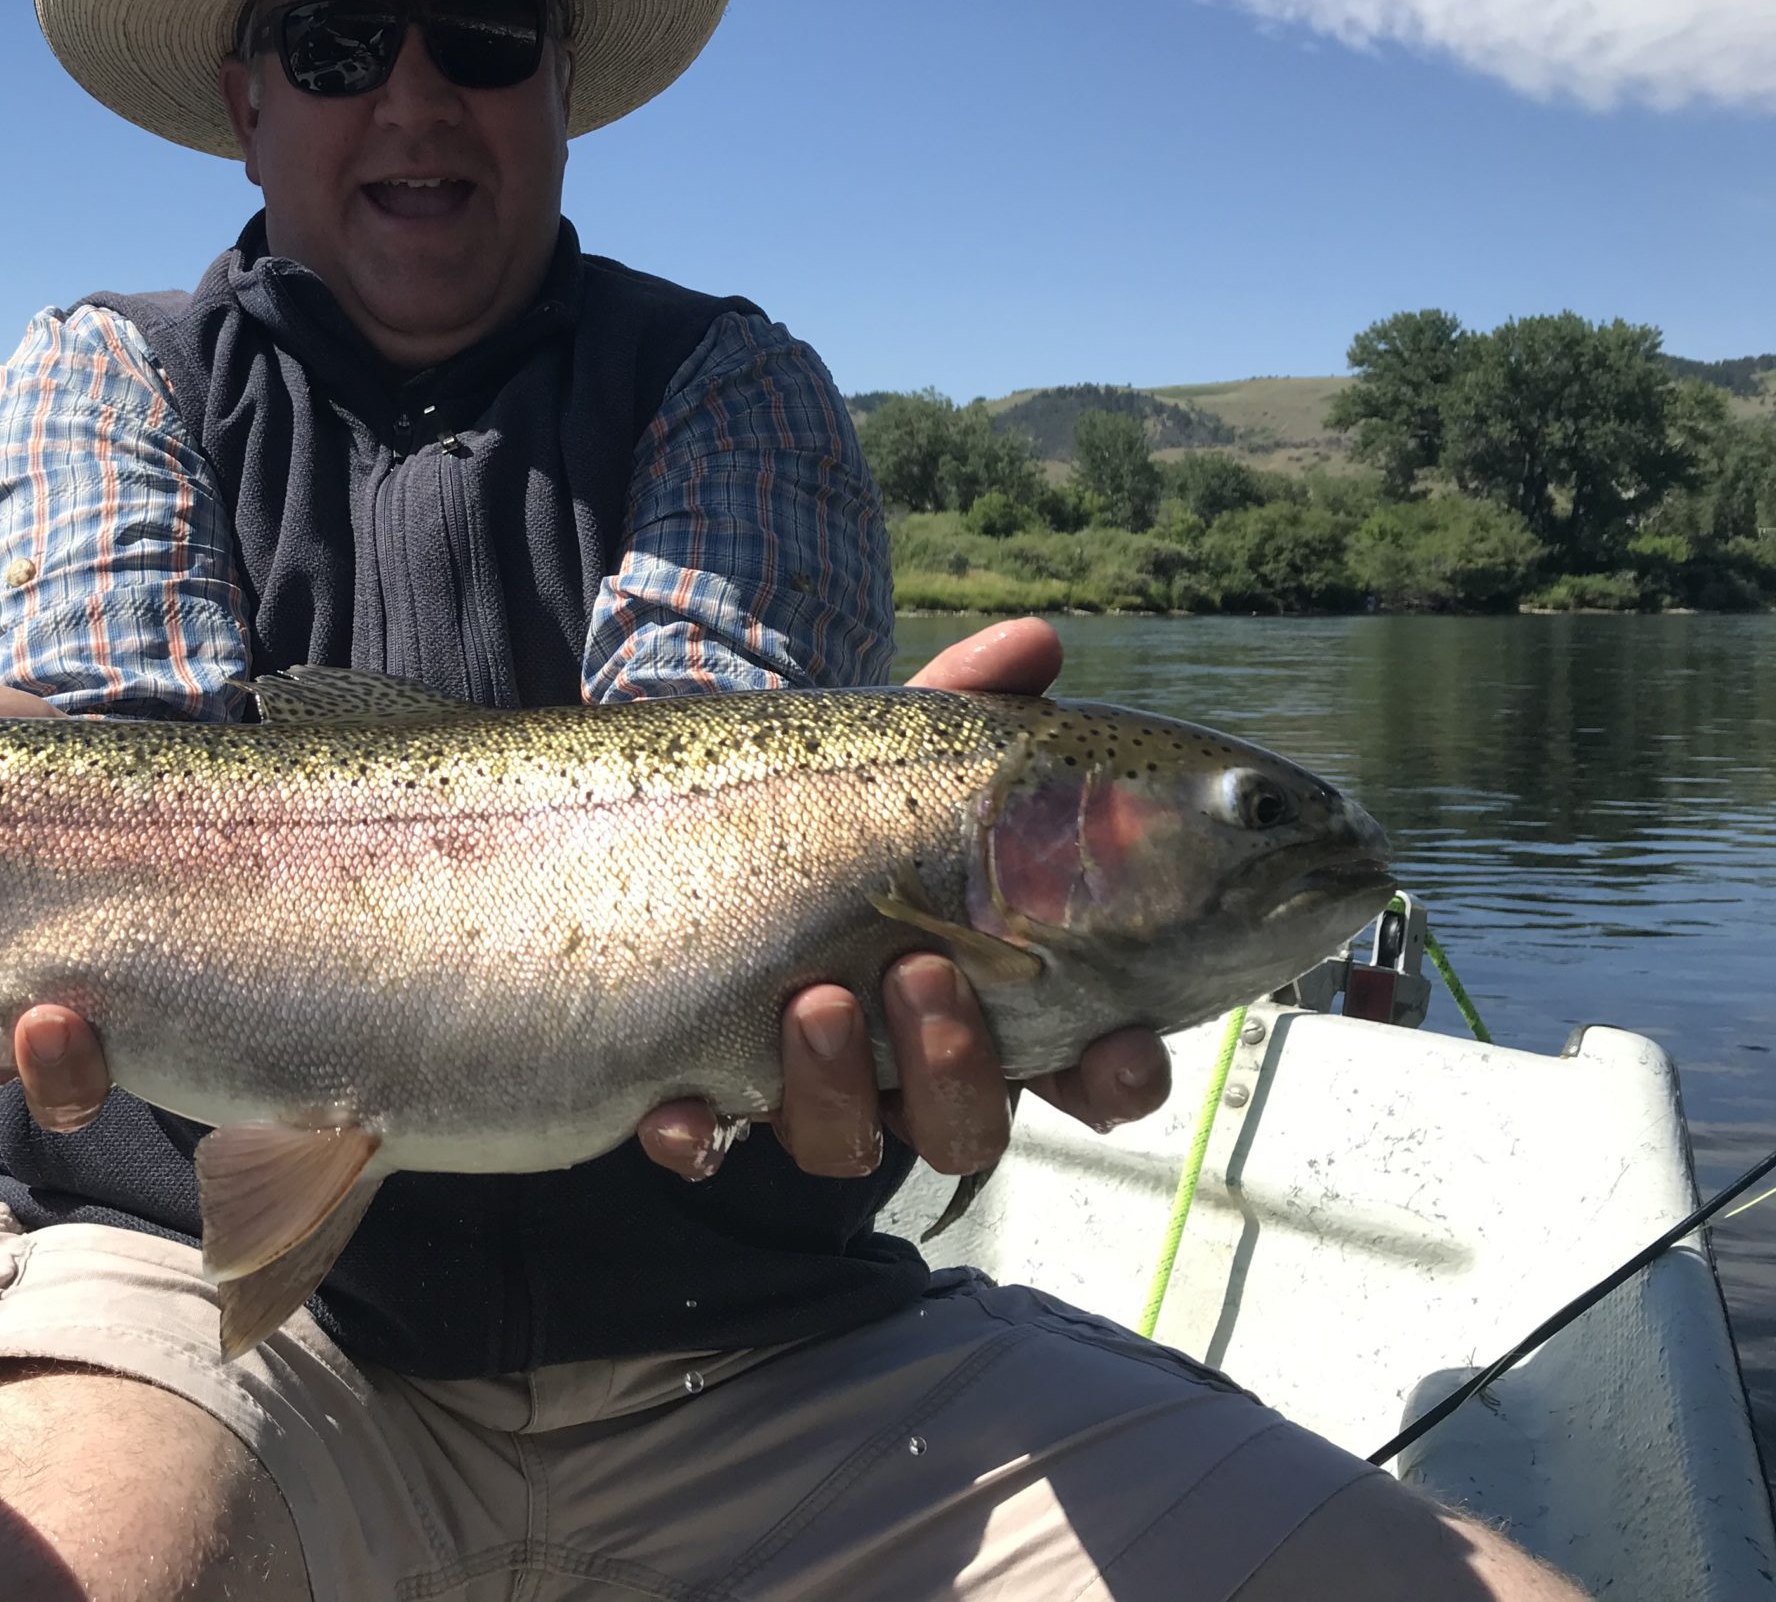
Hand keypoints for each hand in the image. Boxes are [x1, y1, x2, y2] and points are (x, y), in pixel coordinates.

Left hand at [636, 619, 1173, 1181]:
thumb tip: (1036, 644)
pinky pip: (704, 1148)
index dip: (1115, 1075)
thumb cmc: (830, 795)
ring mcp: (807, 1087)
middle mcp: (906, 1062)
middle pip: (967, 1126)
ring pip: (848, 1144)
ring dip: (836, 1088)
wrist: (692, 811)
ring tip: (813, 997)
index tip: (1116, 1046)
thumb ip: (972, 704)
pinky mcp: (707, 1094)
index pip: (1087, 1069)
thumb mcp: (897, 748)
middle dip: (958, 1069)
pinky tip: (676, 1105)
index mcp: (988, 993)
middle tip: (923, 973)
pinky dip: (694, 1136)